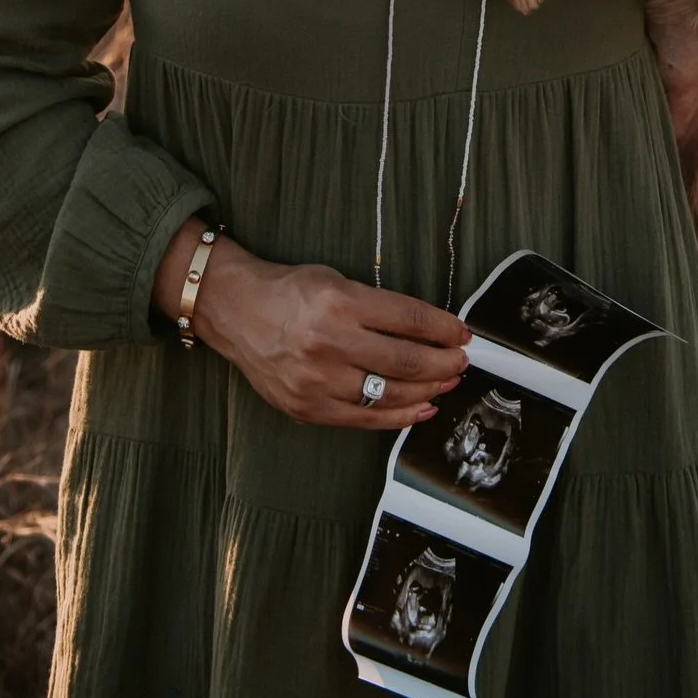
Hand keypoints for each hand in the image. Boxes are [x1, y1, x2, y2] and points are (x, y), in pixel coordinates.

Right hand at [153, 225, 470, 430]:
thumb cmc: (290, 291)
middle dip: (443, 363)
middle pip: (405, 361)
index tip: (462, 333)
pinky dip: (399, 416)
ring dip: (428, 390)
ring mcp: (317, 381)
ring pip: (389, 394)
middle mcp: (329, 342)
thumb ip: (379, 306)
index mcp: (340, 302)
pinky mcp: (307, 409)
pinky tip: (421, 408)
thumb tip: (430, 329)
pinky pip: (364, 418)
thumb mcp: (336, 279)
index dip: (444, 328)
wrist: (235, 311)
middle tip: (461, 361)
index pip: (409, 319)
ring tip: (446, 382)